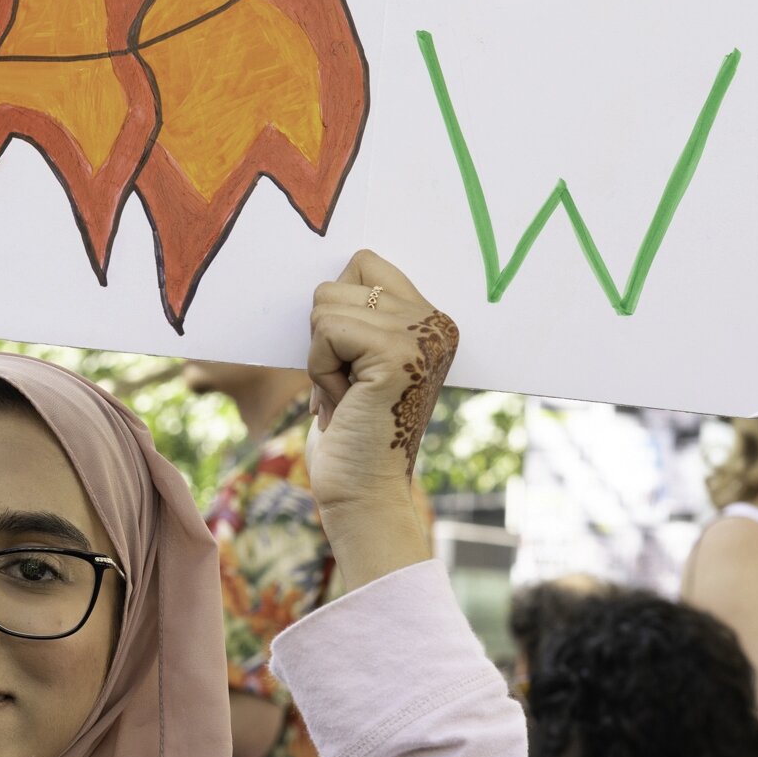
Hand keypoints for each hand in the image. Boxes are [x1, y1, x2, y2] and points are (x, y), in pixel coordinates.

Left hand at [304, 249, 455, 588]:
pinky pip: (327, 330)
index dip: (337, 312)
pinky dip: (320, 368)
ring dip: (320, 355)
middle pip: (342, 279)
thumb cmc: (349, 429)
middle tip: (348, 385)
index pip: (364, 263)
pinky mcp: (399, 354)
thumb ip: (356, 313)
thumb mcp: (354, 358)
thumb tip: (324, 271)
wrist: (361, 492)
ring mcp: (422, 336)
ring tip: (347, 395)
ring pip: (327, 304)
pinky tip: (344, 401)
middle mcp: (437, 323)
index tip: (351, 364)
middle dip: (325, 334)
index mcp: (432, 321)